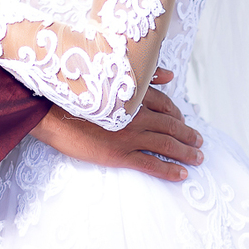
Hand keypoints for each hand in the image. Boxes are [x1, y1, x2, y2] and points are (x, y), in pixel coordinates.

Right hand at [33, 70, 203, 181]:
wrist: (49, 112)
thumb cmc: (73, 94)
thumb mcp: (108, 79)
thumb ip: (142, 77)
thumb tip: (169, 74)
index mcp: (135, 96)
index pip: (167, 105)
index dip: (178, 115)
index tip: (184, 122)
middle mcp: (137, 115)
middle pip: (172, 126)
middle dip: (189, 135)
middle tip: (199, 143)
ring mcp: (129, 135)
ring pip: (167, 145)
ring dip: (186, 153)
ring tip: (197, 158)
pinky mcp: (119, 154)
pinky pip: (151, 163)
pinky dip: (169, 170)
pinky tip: (181, 174)